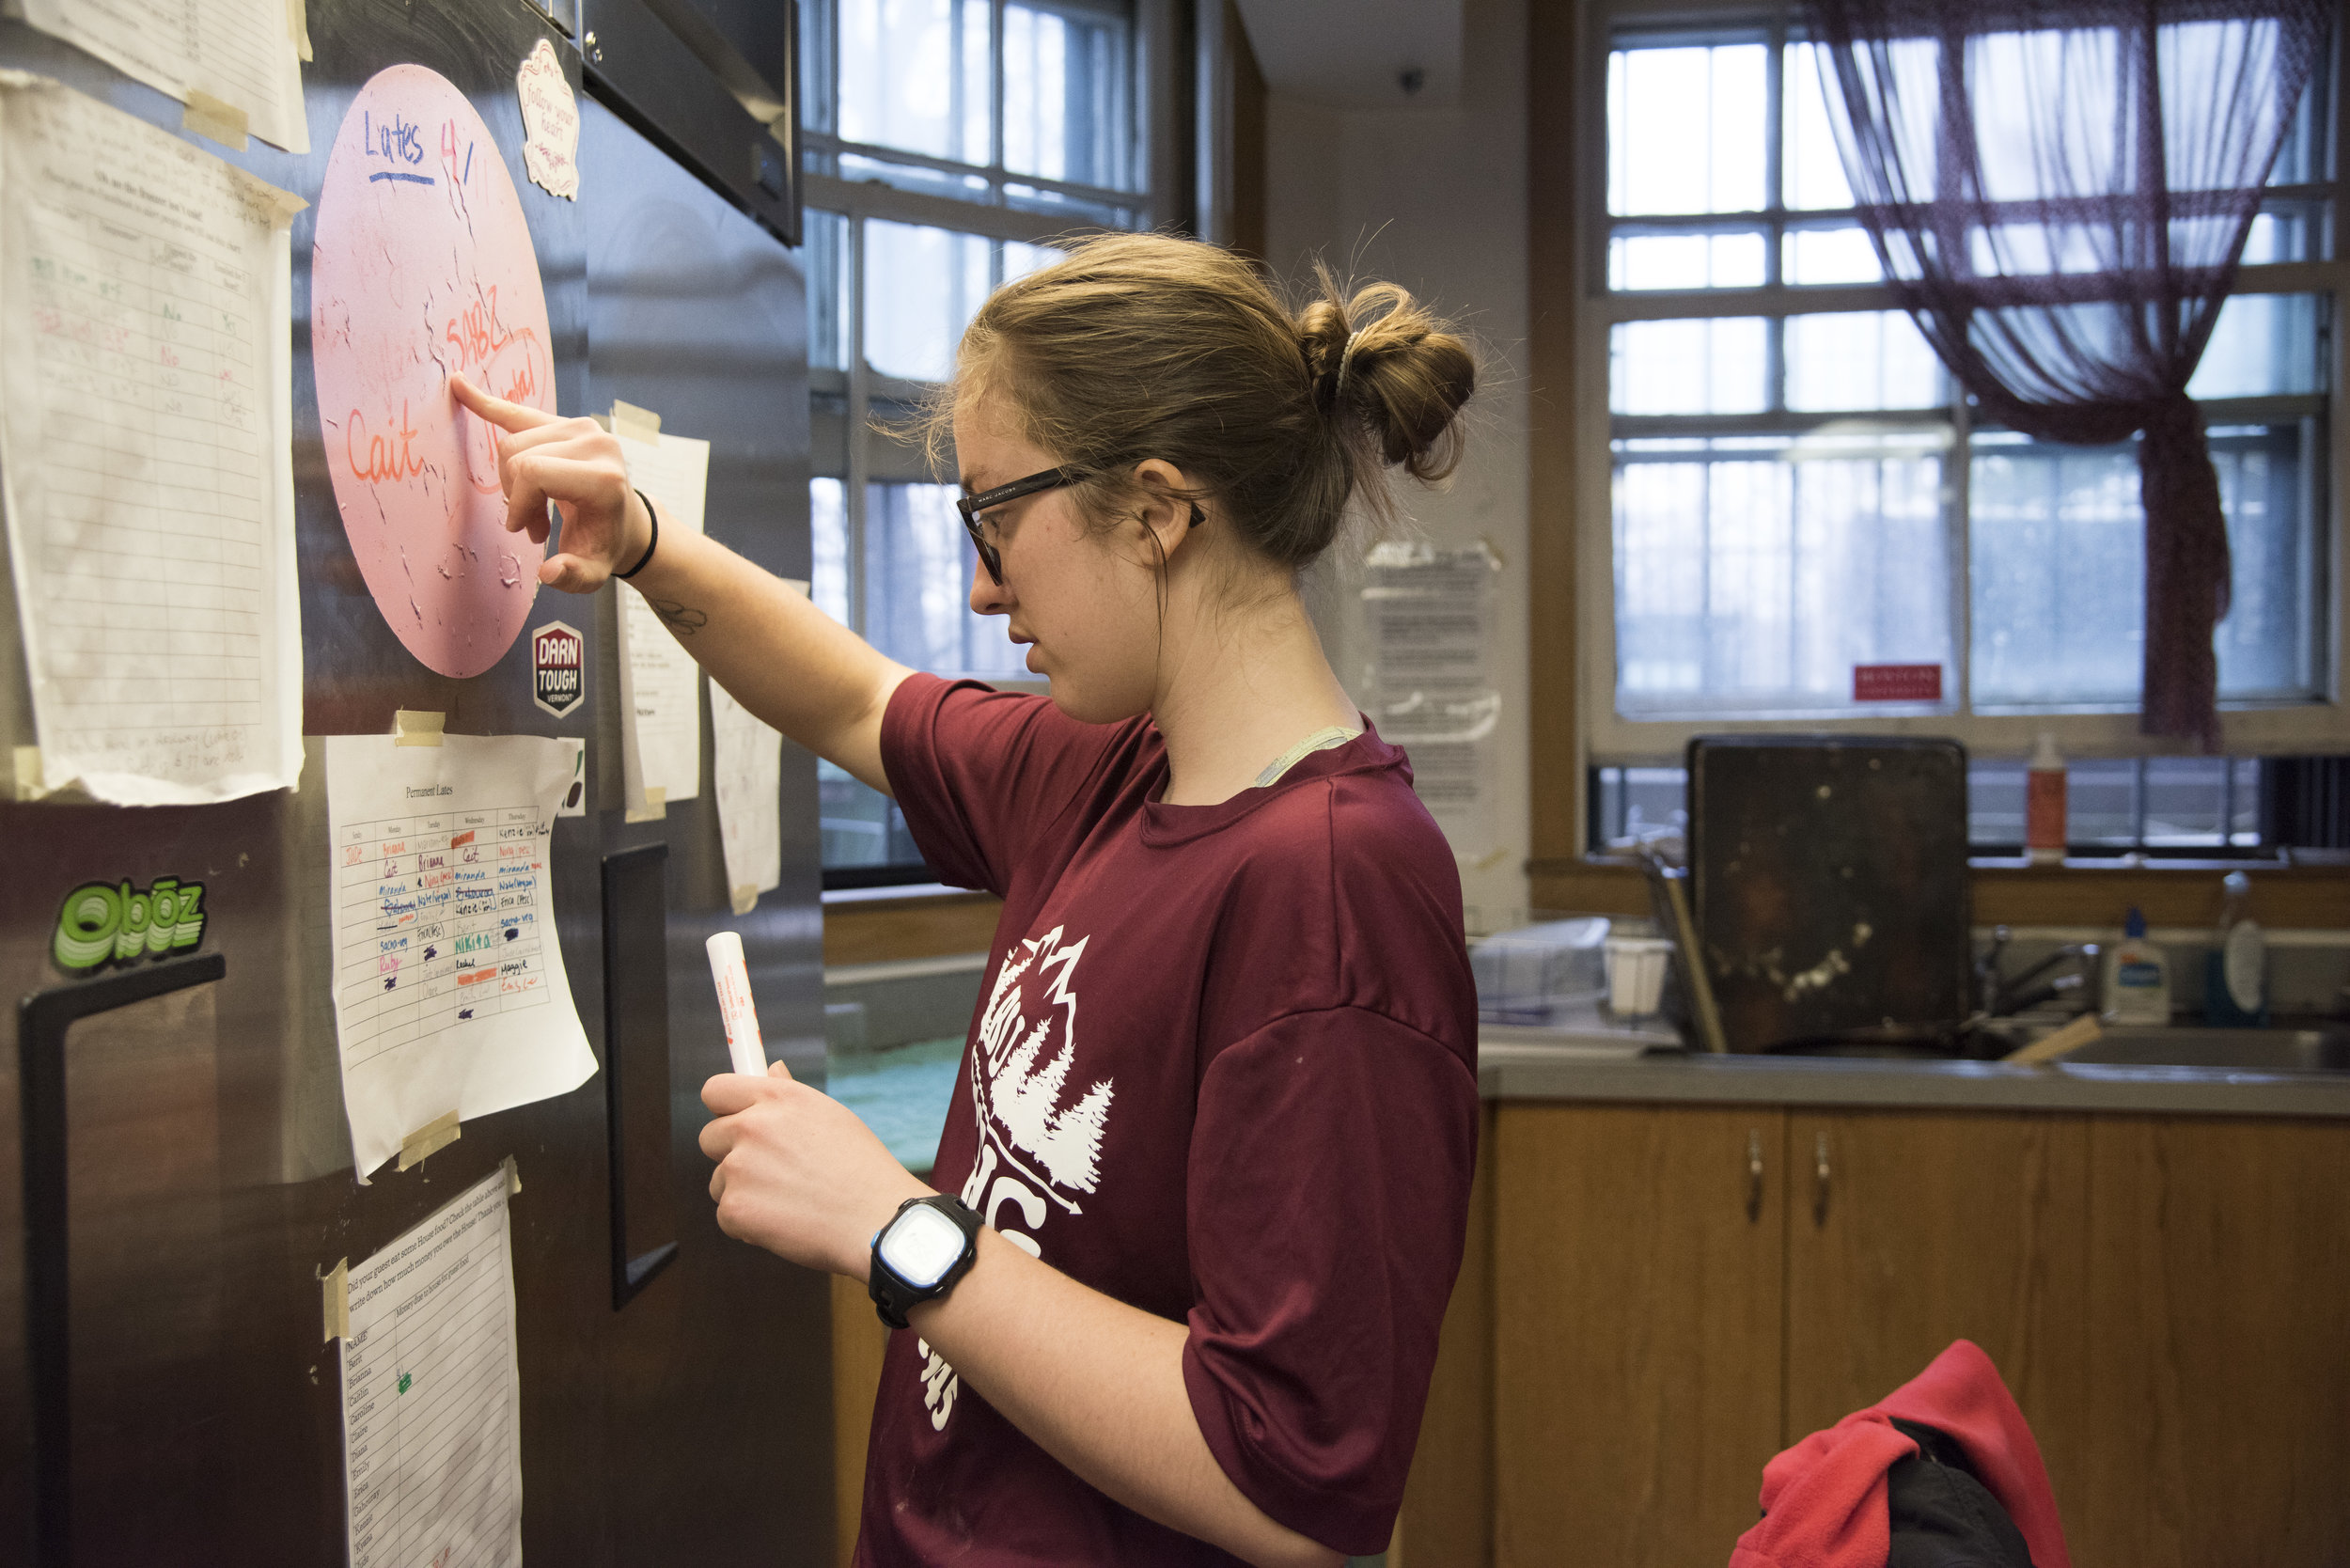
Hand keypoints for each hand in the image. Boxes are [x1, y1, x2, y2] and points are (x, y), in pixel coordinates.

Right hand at [448, 372, 650, 592]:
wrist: (624, 522)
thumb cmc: (603, 545)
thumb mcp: (593, 573)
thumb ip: (573, 577)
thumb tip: (550, 572)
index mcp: (603, 476)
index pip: (533, 471)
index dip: (518, 502)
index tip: (524, 529)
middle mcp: (595, 442)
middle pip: (518, 455)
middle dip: (514, 494)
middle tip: (532, 524)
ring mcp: (581, 426)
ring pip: (512, 441)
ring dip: (512, 479)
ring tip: (534, 508)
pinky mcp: (566, 421)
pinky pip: (517, 411)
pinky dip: (486, 402)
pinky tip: (459, 385)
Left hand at [700, 1059, 933, 1276]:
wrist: (875, 1220)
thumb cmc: (861, 1170)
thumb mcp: (830, 1116)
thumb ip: (788, 1093)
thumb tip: (771, 1069)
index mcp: (778, 1098)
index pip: (716, 1090)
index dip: (723, 1108)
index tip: (731, 1120)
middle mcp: (753, 1126)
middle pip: (709, 1137)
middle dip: (730, 1154)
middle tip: (770, 1171)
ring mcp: (740, 1167)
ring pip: (719, 1180)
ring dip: (742, 1192)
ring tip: (788, 1200)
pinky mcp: (735, 1207)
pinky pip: (727, 1216)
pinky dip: (749, 1224)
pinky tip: (784, 1221)